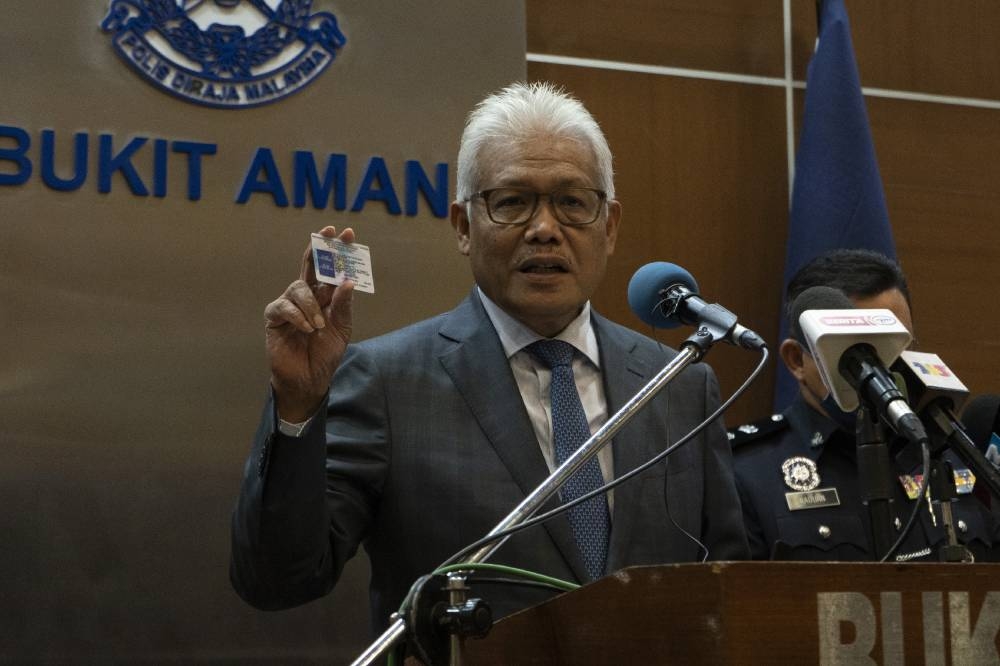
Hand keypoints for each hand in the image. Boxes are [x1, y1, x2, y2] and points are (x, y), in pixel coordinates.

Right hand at [264, 226, 354, 422]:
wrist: (309, 378)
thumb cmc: (325, 353)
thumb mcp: (341, 328)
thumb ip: (343, 305)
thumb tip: (347, 281)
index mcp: (325, 296)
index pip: (331, 269)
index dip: (337, 250)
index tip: (346, 233)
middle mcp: (306, 295)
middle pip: (310, 265)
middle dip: (320, 248)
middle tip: (328, 235)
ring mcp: (289, 304)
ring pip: (299, 287)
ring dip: (312, 306)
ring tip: (319, 326)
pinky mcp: (274, 317)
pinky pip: (284, 306)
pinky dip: (298, 317)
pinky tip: (307, 329)